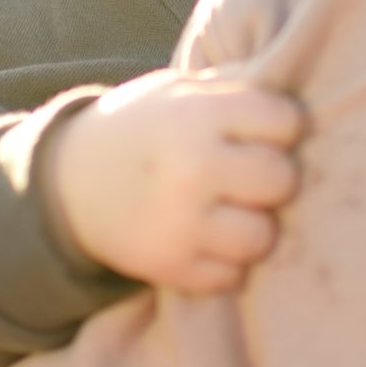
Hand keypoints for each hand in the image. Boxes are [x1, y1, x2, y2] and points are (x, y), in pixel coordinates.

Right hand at [42, 68, 304, 292]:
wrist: (68, 182)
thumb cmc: (142, 128)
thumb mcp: (177, 90)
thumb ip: (234, 89)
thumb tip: (296, 93)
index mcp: (197, 112)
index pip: (286, 121)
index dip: (280, 128)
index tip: (259, 134)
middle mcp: (193, 165)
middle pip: (282, 180)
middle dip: (271, 179)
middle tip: (248, 178)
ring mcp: (180, 220)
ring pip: (263, 237)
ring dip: (253, 228)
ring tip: (232, 214)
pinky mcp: (169, 265)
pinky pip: (231, 277)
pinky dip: (224, 264)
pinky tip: (206, 241)